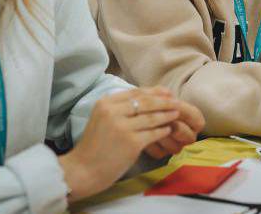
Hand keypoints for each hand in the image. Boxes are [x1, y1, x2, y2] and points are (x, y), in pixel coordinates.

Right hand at [57, 87, 193, 200]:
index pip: (134, 92)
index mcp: (105, 103)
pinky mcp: (131, 143)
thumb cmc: (93, 146)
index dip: (153, 91)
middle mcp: (113, 112)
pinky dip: (163, 130)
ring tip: (176, 114)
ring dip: (167, 115)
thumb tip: (146, 99)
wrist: (83, 170)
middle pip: (146, 102)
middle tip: (177, 102)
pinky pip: (153, 133)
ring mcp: (123, 127)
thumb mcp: (102, 119)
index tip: (167, 92)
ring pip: (152, 117)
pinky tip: (168, 129)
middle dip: (164, 101)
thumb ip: (119, 109)